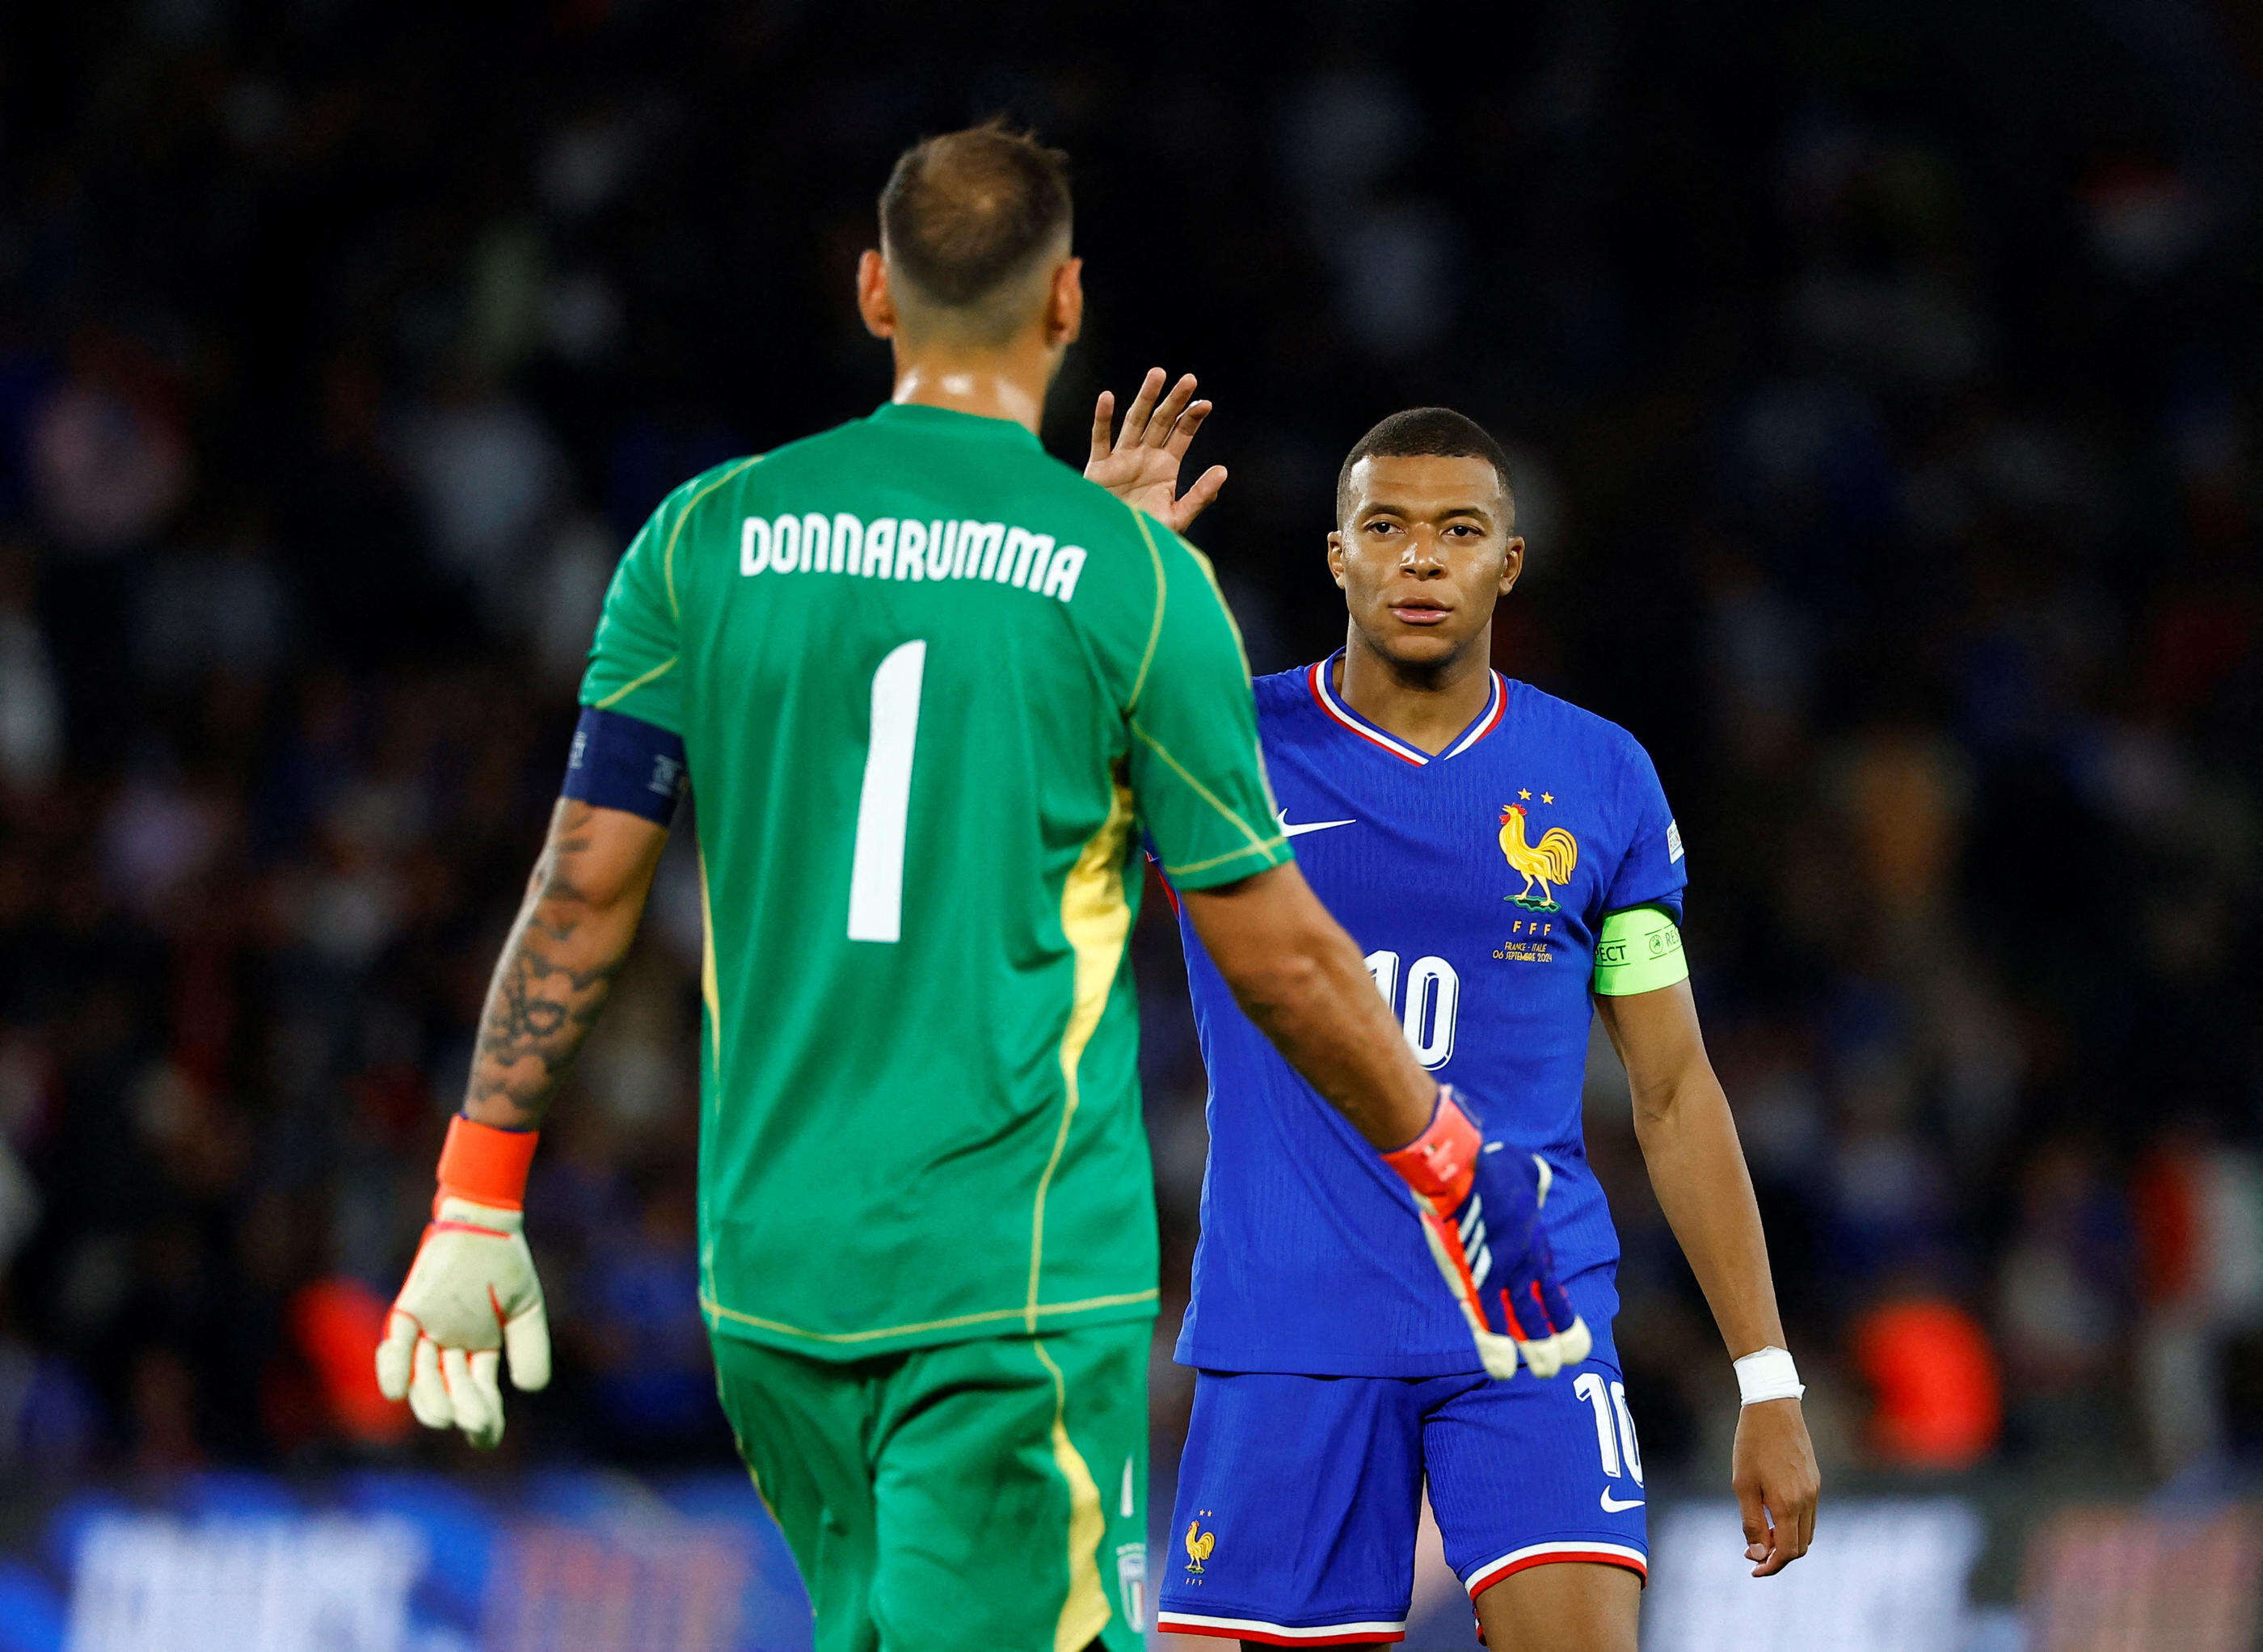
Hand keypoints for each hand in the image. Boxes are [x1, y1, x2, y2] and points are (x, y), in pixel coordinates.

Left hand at [376, 1196, 550, 1447]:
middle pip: (447, 1391)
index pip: (478, 1393)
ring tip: (445, 1417)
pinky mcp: (408, 1312)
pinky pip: (396, 1345)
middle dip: (460, 1411)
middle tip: (474, 1422)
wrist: (484, 1221)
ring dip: (430, 1399)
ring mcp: (427, 1332)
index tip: (486, 1438)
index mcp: (479, 1349)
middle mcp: (449, 1346)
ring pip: (421, 1377)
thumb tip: (530, 1390)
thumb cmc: (505, 1262)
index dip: (482, 1418)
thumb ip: (530, 1348)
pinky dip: (392, 1369)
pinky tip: (397, 1390)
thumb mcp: (526, 1309)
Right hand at [1084, 367, 1228, 531]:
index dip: (1193, 418)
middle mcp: (1145, 456)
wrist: (1113, 548)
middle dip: (1175, 401)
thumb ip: (1199, 496)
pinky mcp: (1098, 467)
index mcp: (1166, 466)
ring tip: (1158, 374)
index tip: (1206, 404)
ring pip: (1134, 422)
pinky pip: (1100, 439)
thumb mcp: (1177, 518)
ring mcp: (1121, 458)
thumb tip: (1223, 470)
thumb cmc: (1145, 535)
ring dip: (1145, 398)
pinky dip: (1102, 419)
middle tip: (1189, 379)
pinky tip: (1107, 397)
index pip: (1182, 434)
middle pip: (1162, 421)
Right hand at [1383, 1088, 1590, 1379]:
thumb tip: (1540, 1176)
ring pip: (1525, 1321)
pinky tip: (1501, 1372)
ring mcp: (1504, 1272)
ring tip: (1546, 1373)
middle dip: (1559, 1336)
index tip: (1571, 1331)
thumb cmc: (1488, 1161)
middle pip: (1546, 1307)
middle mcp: (1525, 1261)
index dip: (1559, 1310)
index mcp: (1532, 1240)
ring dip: (1536, 1350)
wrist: (1462, 1164)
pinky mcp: (1477, 1278)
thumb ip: (1534, 1178)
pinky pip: (1486, 1321)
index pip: (1550, 1284)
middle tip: (1569, 1359)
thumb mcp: (1523, 1167)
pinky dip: (1493, 1348)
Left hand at [1733, 1396, 1818, 1575]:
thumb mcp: (1743, 1484)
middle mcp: (1808, 1500)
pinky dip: (1794, 1525)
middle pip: (1800, 1546)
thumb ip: (1752, 1522)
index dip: (1771, 1566)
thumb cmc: (1751, 1444)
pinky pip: (1809, 1514)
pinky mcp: (1815, 1480)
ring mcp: (1815, 1490)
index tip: (1753, 1570)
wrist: (1773, 1407)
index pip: (1787, 1552)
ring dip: (1787, 1541)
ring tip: (1761, 1535)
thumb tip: (1758, 1554)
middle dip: (1779, 1556)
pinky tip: (1773, 1516)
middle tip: (1753, 1553)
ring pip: (1808, 1532)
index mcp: (1788, 1504)